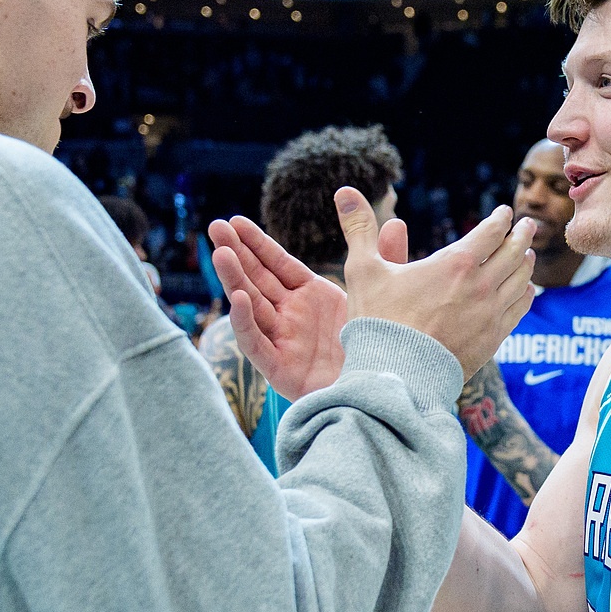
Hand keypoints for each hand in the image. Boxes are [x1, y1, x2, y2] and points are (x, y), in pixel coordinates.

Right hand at [208, 214, 399, 399]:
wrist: (384, 390)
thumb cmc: (382, 346)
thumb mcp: (384, 295)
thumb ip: (387, 259)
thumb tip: (395, 221)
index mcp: (311, 296)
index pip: (278, 264)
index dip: (257, 243)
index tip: (236, 221)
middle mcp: (292, 316)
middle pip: (257, 280)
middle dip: (235, 254)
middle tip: (215, 227)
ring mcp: (284, 341)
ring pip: (251, 306)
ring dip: (234, 280)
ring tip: (220, 254)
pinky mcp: (280, 369)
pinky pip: (257, 344)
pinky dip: (246, 322)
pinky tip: (238, 299)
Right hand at [335, 188, 535, 378]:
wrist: (397, 377)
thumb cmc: (378, 321)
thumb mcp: (363, 270)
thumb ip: (359, 228)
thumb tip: (344, 191)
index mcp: (455, 263)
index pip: (491, 232)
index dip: (500, 219)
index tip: (504, 212)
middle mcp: (480, 286)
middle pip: (514, 252)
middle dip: (522, 235)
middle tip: (528, 225)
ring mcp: (491, 314)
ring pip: (521, 280)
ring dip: (526, 263)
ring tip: (527, 255)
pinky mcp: (494, 339)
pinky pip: (519, 309)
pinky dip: (525, 294)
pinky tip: (525, 290)